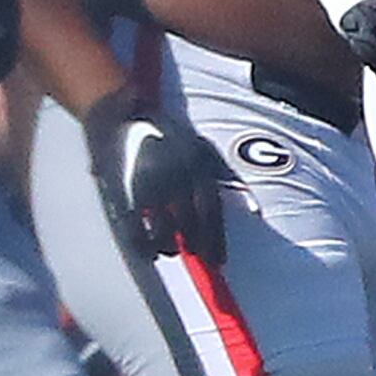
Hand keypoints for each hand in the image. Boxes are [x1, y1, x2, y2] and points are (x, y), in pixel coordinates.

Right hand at [83, 86, 225, 262]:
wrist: (122, 113)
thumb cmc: (166, 135)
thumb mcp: (199, 148)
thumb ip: (223, 175)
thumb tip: (254, 207)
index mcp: (195, 164)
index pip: (210, 209)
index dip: (216, 238)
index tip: (219, 261)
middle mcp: (175, 174)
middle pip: (190, 221)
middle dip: (196, 244)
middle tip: (198, 259)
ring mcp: (149, 181)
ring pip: (163, 227)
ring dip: (168, 245)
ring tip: (170, 251)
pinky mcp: (124, 188)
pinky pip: (134, 225)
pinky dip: (141, 243)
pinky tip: (146, 252)